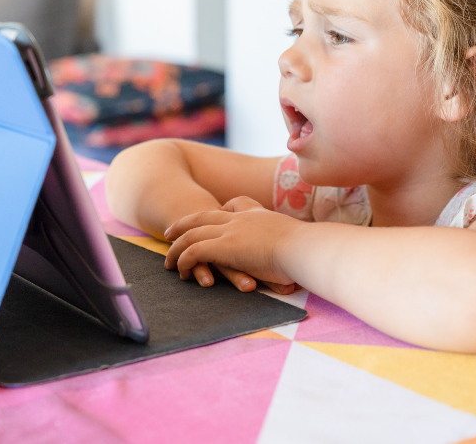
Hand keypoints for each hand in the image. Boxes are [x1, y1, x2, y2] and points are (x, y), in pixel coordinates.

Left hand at [164, 196, 302, 293]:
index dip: (219, 210)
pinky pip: (194, 251)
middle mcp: (240, 219)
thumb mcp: (298, 239)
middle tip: (170, 233)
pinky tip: (181, 271)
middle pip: (203, 216)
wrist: (303, 247)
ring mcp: (230, 231)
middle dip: (184, 224)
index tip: (212, 216)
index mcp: (257, 215)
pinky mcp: (224, 247)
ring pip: (192, 234)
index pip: (234, 204)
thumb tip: (302, 257)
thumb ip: (291, 244)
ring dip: (176, 248)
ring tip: (168, 261)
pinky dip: (183, 260)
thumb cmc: (307, 249)